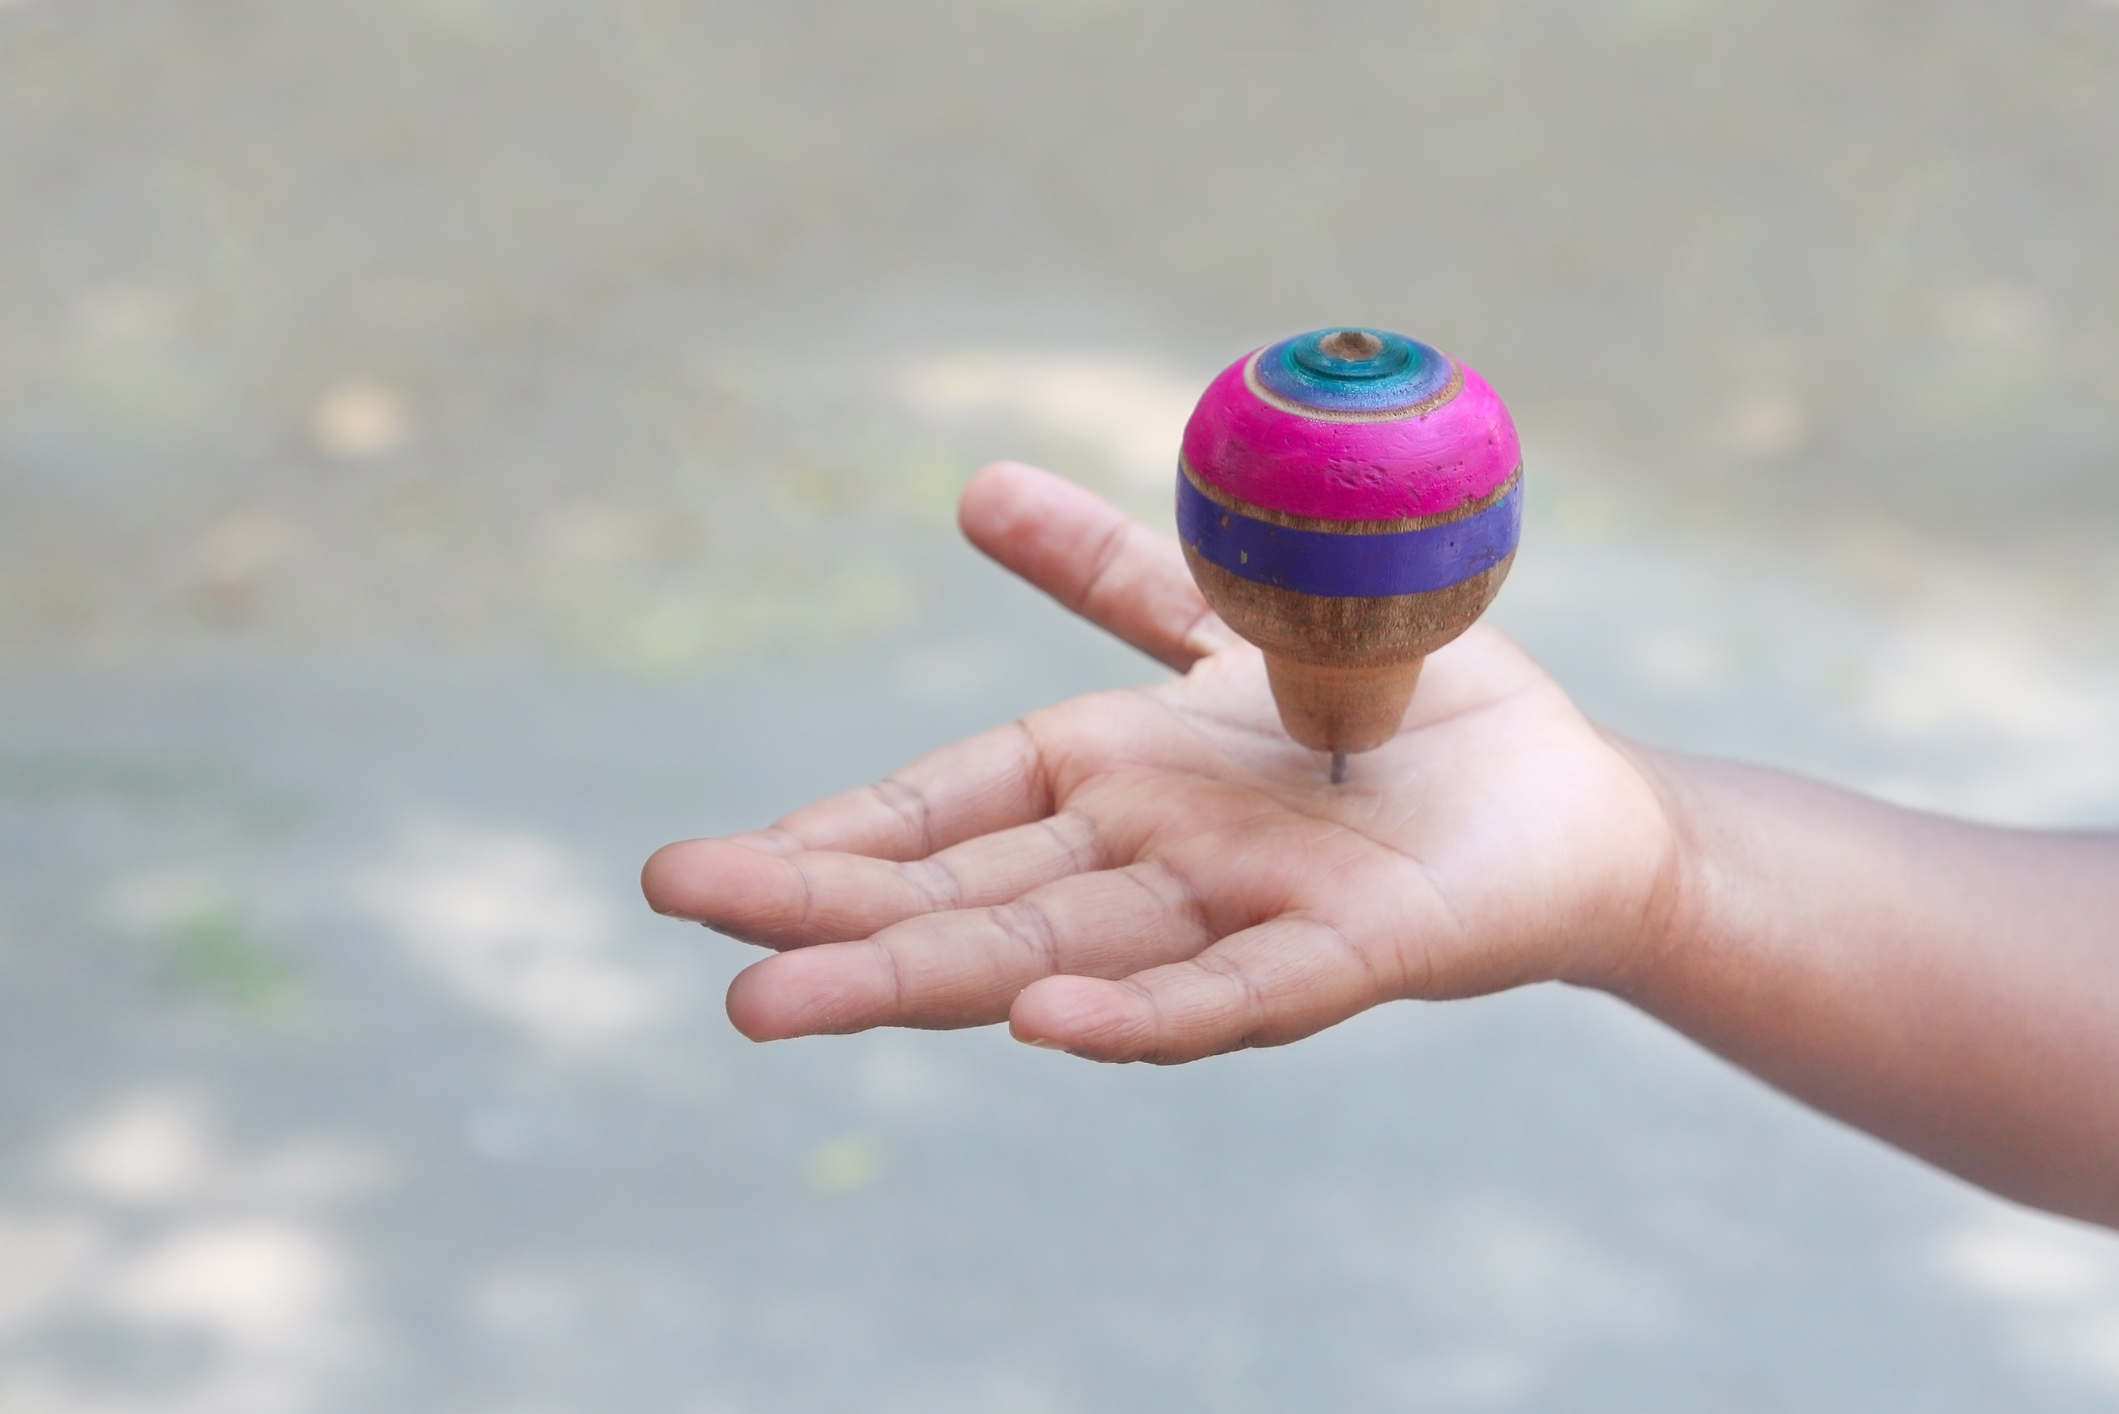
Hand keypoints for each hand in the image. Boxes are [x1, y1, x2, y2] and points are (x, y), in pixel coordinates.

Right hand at [643, 462, 1680, 1061]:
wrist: (1561, 794)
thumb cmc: (1392, 717)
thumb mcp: (1228, 626)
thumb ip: (1113, 577)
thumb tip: (971, 492)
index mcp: (1109, 785)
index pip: (943, 816)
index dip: (829, 837)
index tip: (702, 868)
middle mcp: (1149, 864)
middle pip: (964, 898)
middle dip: (821, 911)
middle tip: (677, 910)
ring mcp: (1240, 913)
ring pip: (1058, 956)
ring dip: (922, 978)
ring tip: (777, 1000)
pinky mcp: (1354, 951)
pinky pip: (1240, 990)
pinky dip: (1144, 1016)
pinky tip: (1041, 1028)